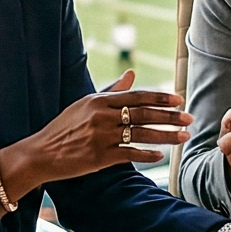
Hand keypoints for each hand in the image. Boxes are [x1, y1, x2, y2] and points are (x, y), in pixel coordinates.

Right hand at [0, 70, 191, 202]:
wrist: (41, 153)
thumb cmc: (64, 127)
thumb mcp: (84, 104)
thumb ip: (111, 90)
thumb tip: (132, 74)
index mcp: (98, 100)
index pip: (136, 96)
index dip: (160, 97)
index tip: (179, 100)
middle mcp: (101, 116)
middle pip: (143, 114)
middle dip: (170, 116)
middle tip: (189, 118)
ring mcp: (101, 137)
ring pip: (141, 134)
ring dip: (166, 136)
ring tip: (183, 136)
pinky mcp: (99, 157)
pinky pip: (129, 154)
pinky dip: (147, 155)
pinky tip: (160, 156)